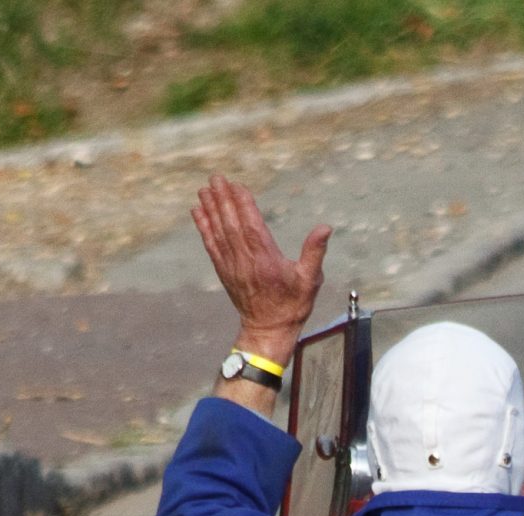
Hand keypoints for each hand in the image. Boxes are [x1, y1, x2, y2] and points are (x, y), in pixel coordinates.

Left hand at [192, 174, 329, 362]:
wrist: (268, 329)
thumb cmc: (293, 305)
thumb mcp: (311, 280)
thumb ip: (315, 252)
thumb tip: (325, 228)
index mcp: (266, 260)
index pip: (252, 226)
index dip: (243, 205)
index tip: (237, 186)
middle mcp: (245, 260)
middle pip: (231, 224)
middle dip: (223, 200)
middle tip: (216, 178)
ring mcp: (231, 266)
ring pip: (218, 231)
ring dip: (210, 208)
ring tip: (204, 188)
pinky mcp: (224, 271)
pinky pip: (211, 244)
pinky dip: (203, 227)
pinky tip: (198, 211)